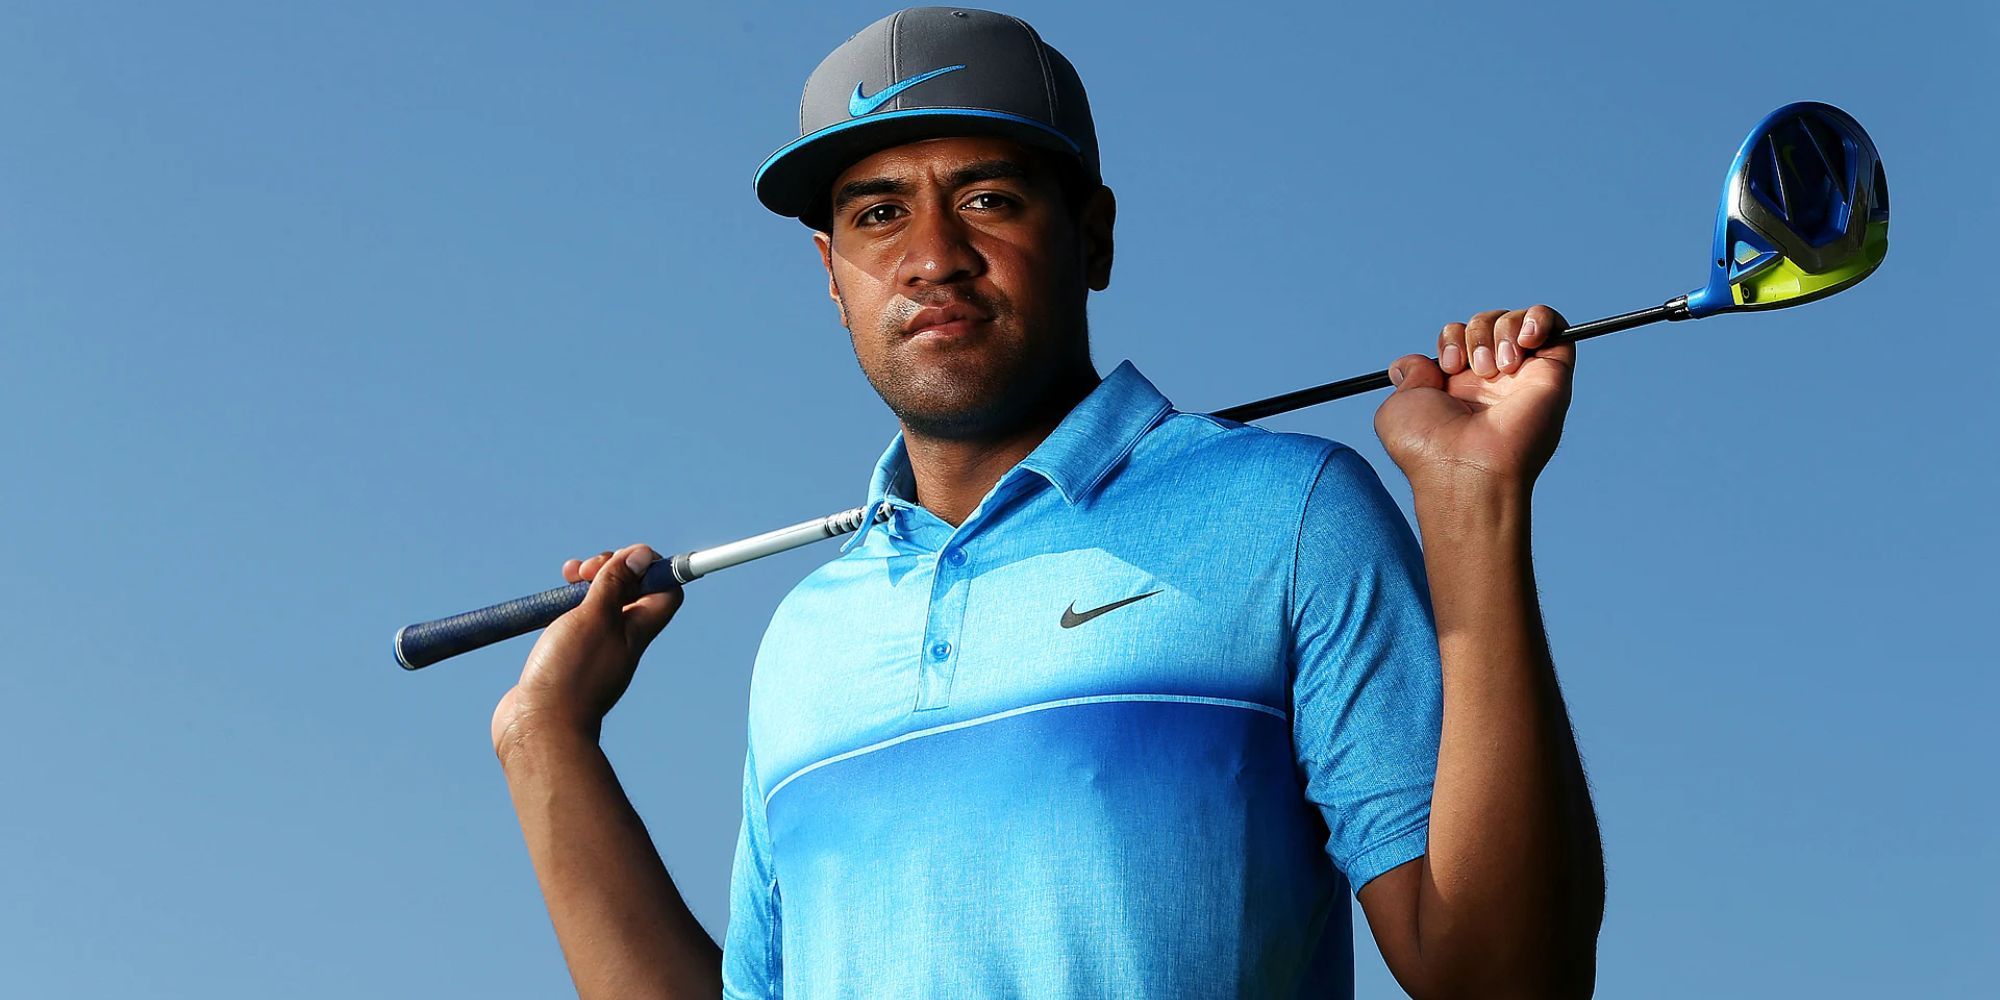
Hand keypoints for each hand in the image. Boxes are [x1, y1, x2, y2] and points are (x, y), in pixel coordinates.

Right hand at [491, 543, 683, 758]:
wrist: (538, 728)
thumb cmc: (570, 673)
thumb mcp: (595, 617)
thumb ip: (616, 584)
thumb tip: (642, 556)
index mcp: (637, 630)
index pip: (665, 591)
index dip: (653, 568)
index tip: (627, 557)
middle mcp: (620, 639)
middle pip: (630, 591)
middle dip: (611, 568)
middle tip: (586, 569)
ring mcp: (592, 649)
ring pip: (598, 603)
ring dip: (585, 582)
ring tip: (567, 575)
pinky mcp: (565, 657)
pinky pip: (572, 621)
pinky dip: (563, 606)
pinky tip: (547, 605)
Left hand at [1375, 305, 1574, 494]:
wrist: (1466, 469)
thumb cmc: (1428, 448)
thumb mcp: (1398, 408)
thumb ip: (1407, 377)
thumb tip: (1408, 364)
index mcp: (1459, 387)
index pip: (1460, 336)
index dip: (1451, 338)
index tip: (1447, 367)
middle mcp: (1494, 381)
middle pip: (1486, 324)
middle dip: (1474, 333)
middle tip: (1473, 370)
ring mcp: (1524, 377)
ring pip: (1516, 321)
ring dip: (1500, 331)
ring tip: (1498, 367)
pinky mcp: (1553, 374)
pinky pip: (1556, 325)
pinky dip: (1538, 318)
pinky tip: (1524, 339)